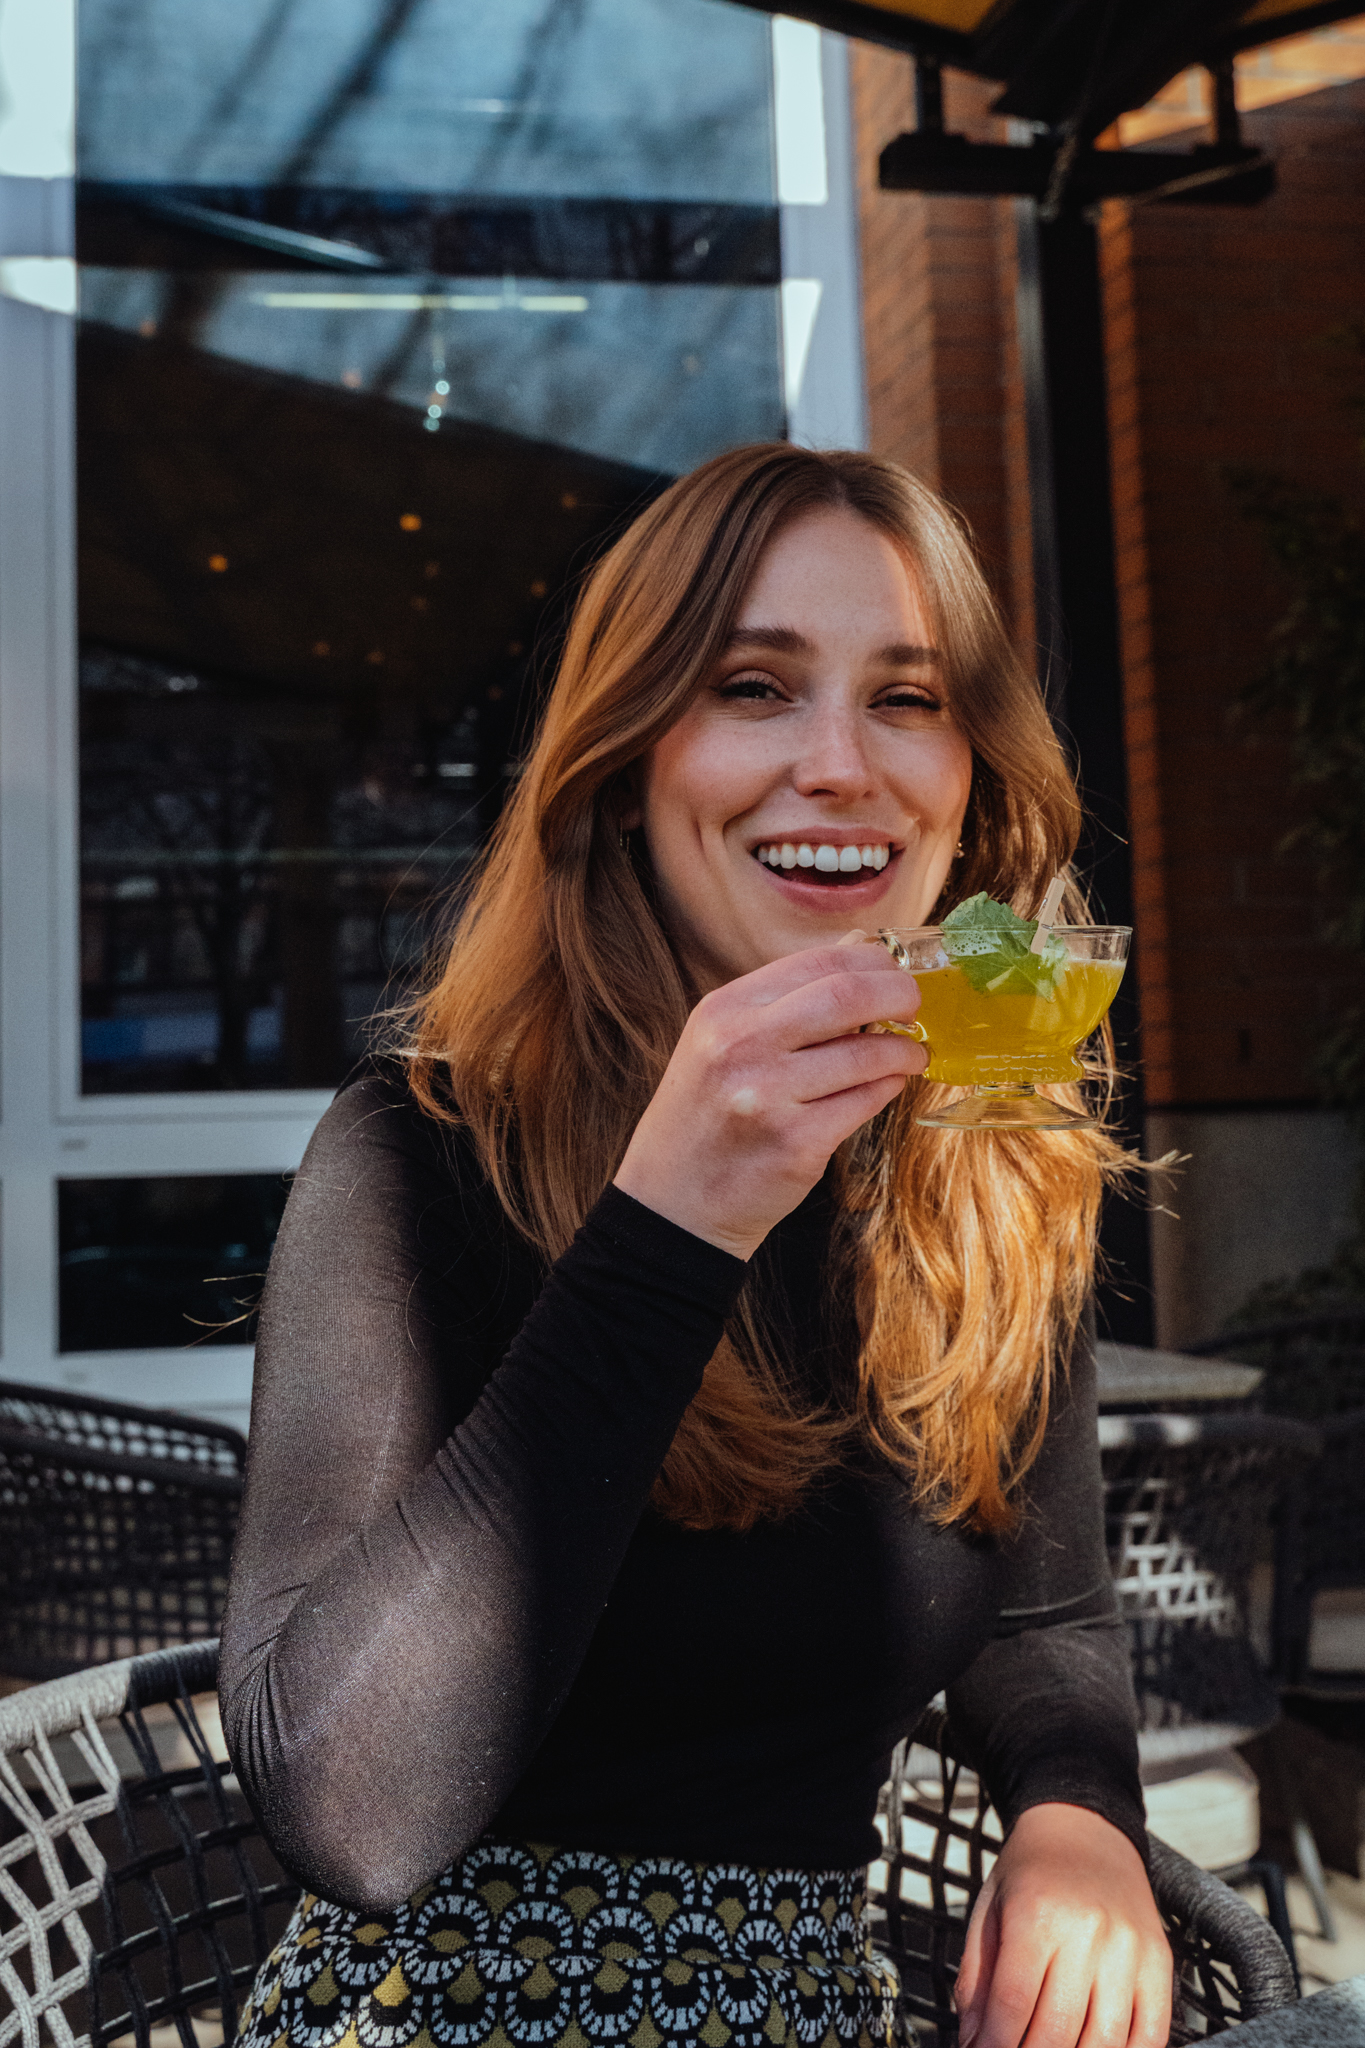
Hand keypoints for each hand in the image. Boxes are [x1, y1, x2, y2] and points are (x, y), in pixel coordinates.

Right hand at [613, 942, 925, 1258]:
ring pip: (867, 1053)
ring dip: (903, 1050)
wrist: (673, 1201)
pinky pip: (866, 1101)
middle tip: (915, 1005)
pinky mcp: (796, 1143)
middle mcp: (741, 1046)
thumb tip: (862, 948)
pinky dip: (888, 1088)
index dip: (872, 961)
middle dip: (900, 994)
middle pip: (847, 994)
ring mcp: (768, 1096)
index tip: (894, 974)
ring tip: (908, 1054)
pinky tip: (887, 1086)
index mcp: (724, 1010)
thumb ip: (786, 1000)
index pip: (817, 961)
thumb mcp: (722, 1042)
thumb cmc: (706, 1116)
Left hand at [955, 1804, 1171, 2047]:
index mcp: (1036, 1914)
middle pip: (1056, 2030)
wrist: (1085, 1828)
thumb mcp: (988, 1911)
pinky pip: (1151, 2033)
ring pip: (1104, 2041)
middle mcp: (1087, 1932)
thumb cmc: (1030, 1873)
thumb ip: (976, 1979)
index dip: (994, 2045)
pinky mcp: (1160, 1961)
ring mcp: (1129, 1949)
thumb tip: (974, 2042)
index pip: (1012, 2004)